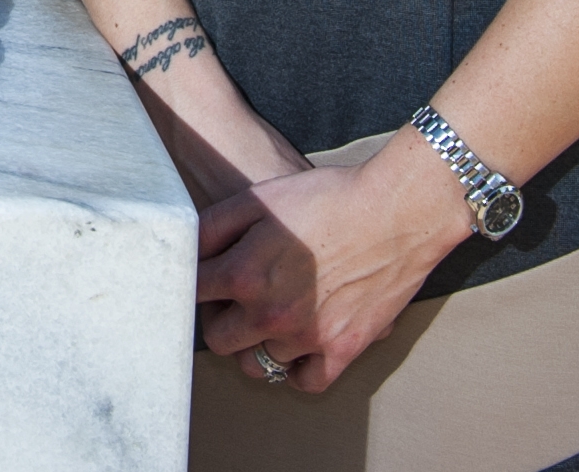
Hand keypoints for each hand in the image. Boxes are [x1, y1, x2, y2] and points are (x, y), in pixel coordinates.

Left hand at [194, 135, 473, 392]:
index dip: (193, 285)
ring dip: (257, 342)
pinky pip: (306, 381)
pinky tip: (295, 344)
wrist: (395, 211)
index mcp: (244, 274)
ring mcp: (308, 337)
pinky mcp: (343, 350)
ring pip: (259, 363)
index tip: (202, 280)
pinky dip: (296, 369)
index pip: (191, 296)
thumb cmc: (325, 198)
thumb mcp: (258, 199)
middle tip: (232, 301)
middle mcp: (271, 313)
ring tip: (265, 317)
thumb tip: (183, 251)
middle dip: (219, 320)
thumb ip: (212, 228)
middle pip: (218, 341)